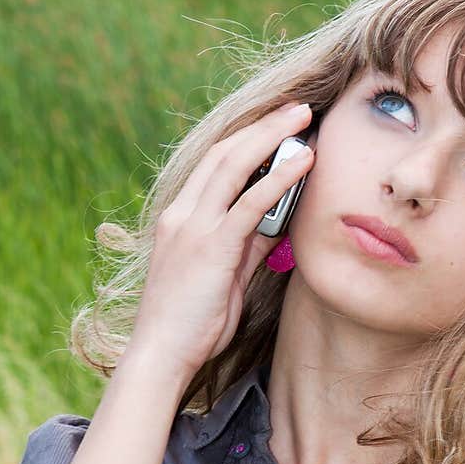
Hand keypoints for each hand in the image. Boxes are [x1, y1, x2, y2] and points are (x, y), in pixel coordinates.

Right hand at [127, 101, 314, 377]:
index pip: (214, 164)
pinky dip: (279, 178)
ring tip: (304, 118)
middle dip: (263, 126)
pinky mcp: (210, 246)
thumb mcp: (224, 276)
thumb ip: (247, 245)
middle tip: (298, 108)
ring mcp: (194, 227)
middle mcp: (182, 214)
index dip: (246, 139)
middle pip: (225, 153)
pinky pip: (249, 202)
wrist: (160, 354)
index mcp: (180, 218)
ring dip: (272, 137)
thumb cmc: (191, 324)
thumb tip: (277, 223)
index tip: (276, 124)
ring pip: (234, 166)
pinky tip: (303, 161)